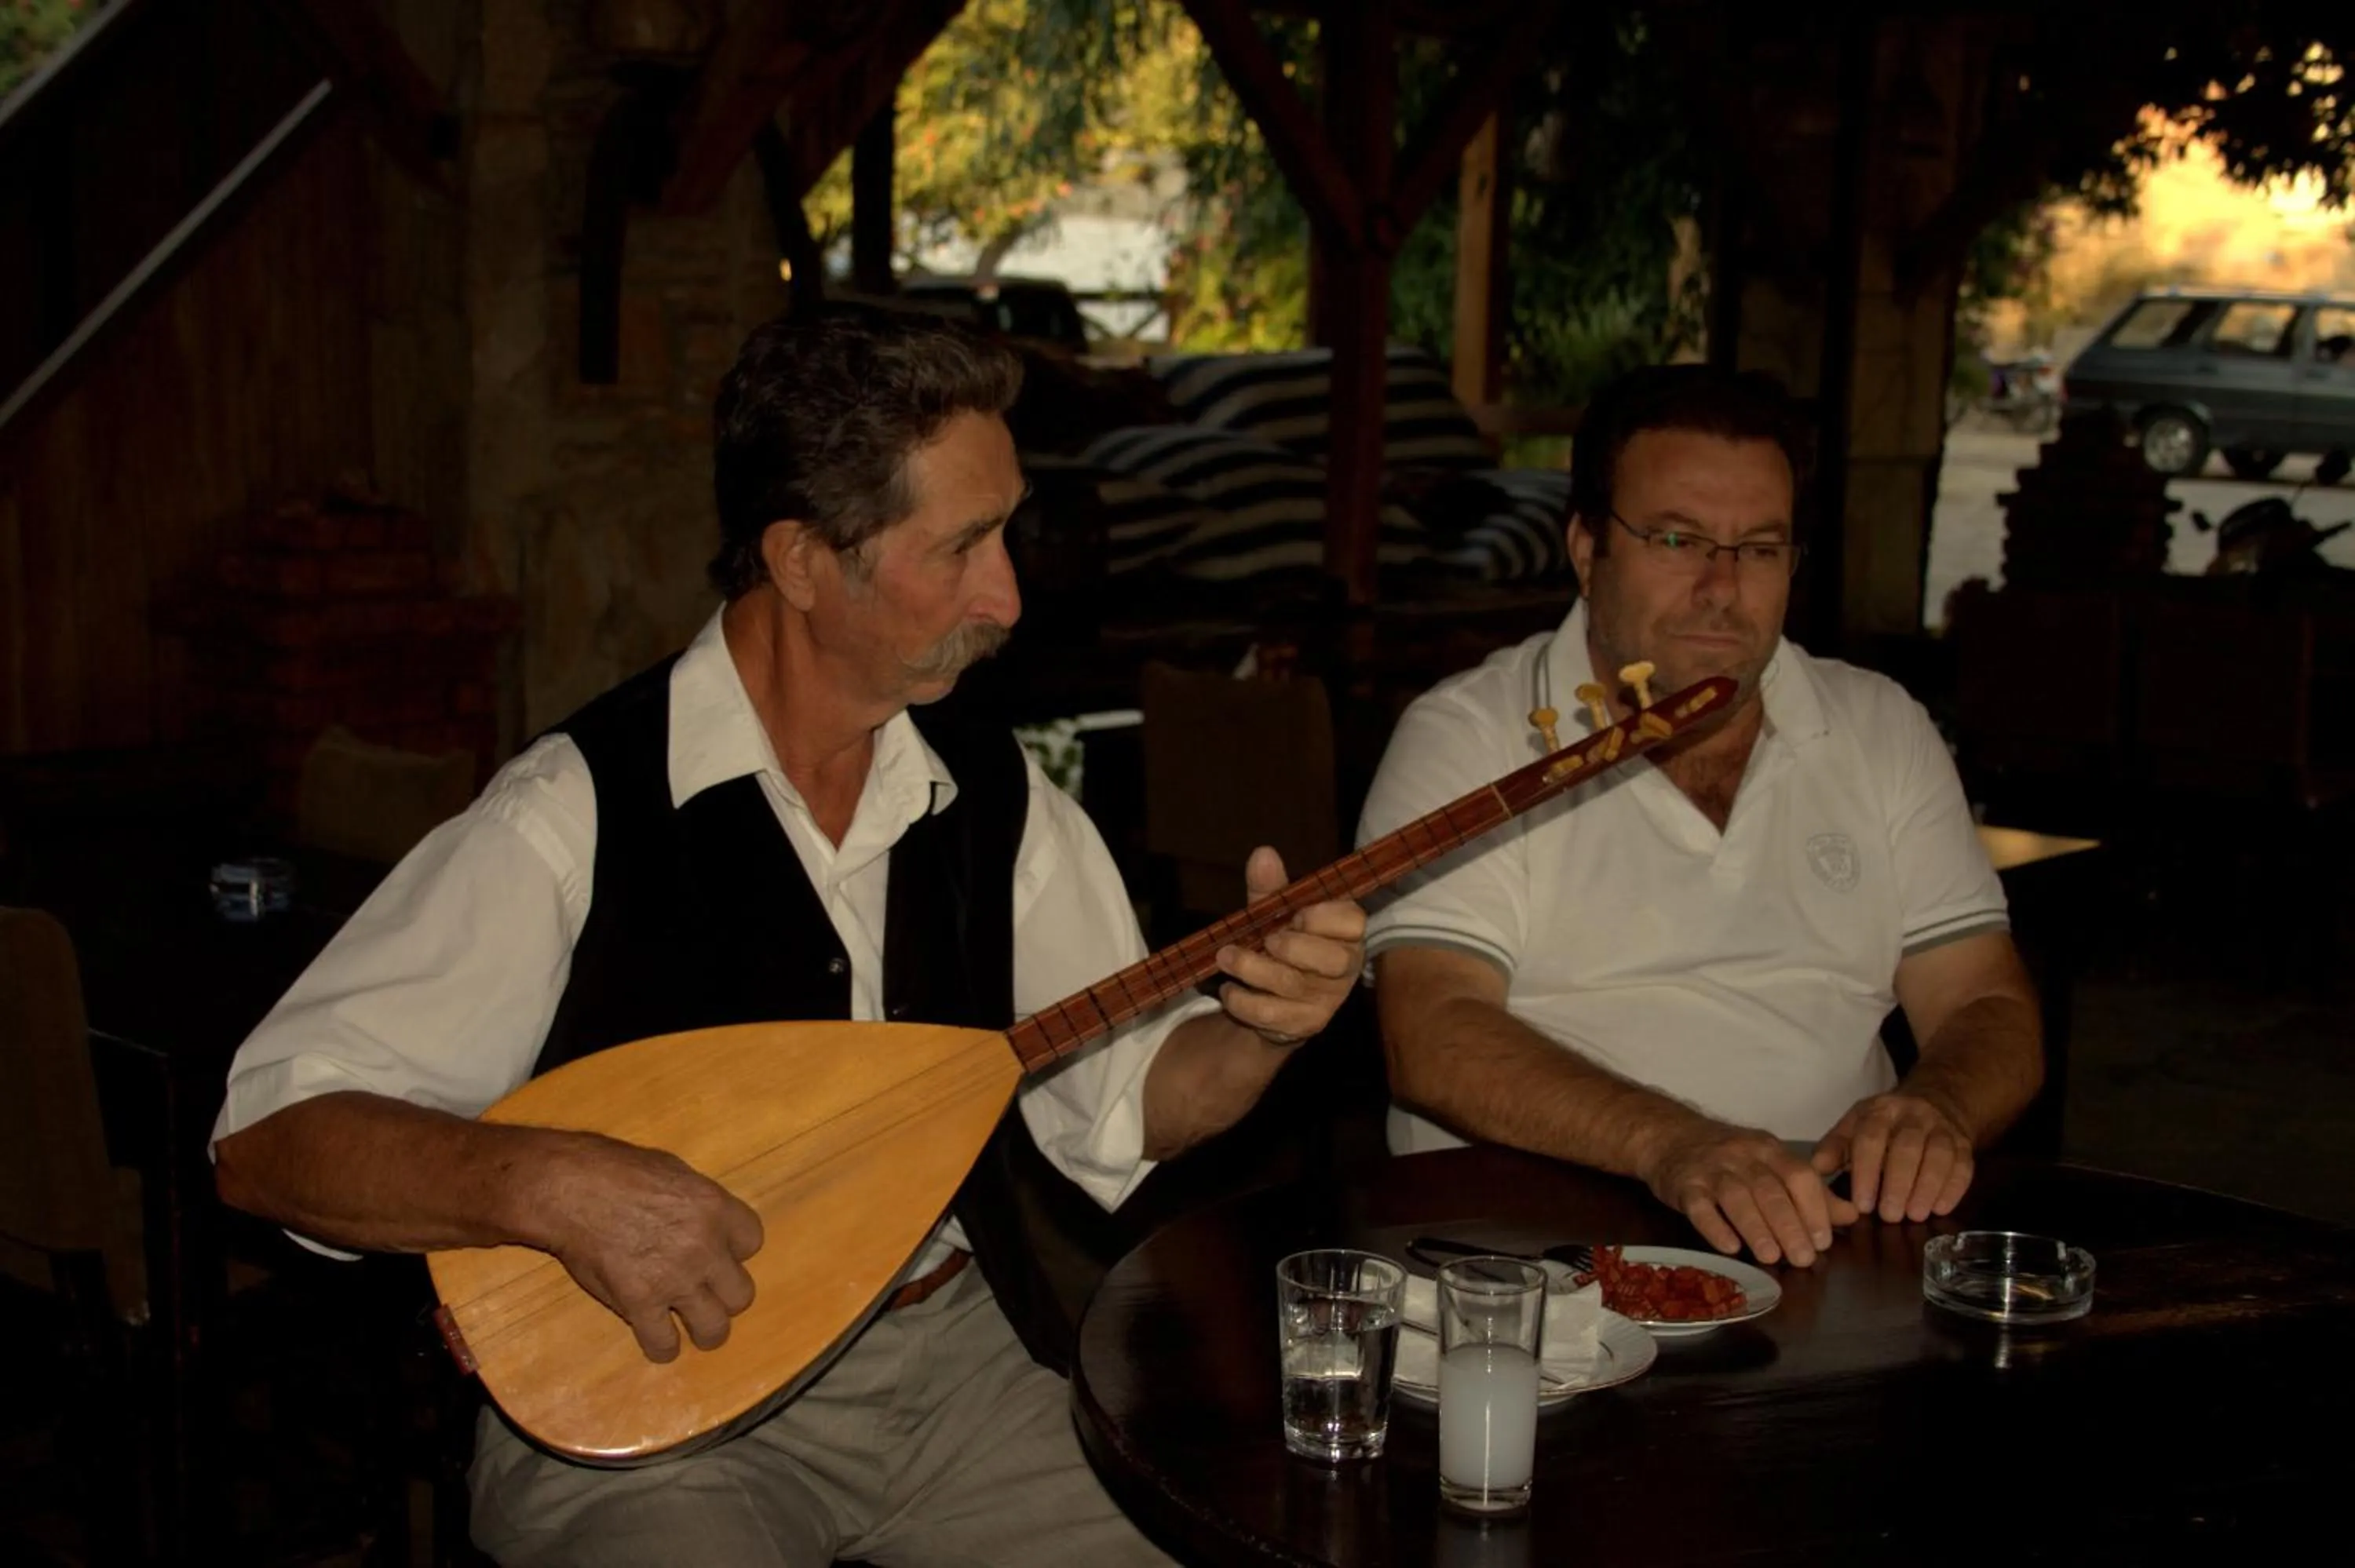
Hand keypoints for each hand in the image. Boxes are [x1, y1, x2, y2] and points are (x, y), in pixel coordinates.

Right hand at [532, 1133, 764, 1362]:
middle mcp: (704, 1248)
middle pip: (742, 1294)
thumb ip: (698, 1203)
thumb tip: (705, 1221)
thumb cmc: (617, 1170)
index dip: (733, 1250)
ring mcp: (674, 1280)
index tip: (716, 1252)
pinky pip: (665, 1345)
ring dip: (704, 1329)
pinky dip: (662, 1346)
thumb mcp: (674, 1172)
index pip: (752, 1242)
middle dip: (723, 1294)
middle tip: (703, 1291)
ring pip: (715, 1329)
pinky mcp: (639, 1304)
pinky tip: (656, 1337)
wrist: (570, 1188)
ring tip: (691, 1325)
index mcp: (716, 1209)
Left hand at [1212, 846, 1366, 1048]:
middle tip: (1265, 939)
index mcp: (1345, 932)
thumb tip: (1263, 853)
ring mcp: (1327, 1000)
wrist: (1273, 1000)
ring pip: (1292, 985)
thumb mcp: (1274, 913)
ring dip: (1251, 968)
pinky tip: (1229, 990)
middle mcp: (1345, 967)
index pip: (1353, 921)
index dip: (1322, 917)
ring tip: (1225, 957)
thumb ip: (1270, 887)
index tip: (1296, 914)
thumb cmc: (1281, 943)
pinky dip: (1242, 1000)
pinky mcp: (1305, 1025)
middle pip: (1332, 959)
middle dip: (1291, 946)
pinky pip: (1272, 1014)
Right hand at [1642, 1121, 1858, 1267]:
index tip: (1824, 1241)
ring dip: (1756, 1228)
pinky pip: (1699, 1206)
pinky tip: (1730, 1247)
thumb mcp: (1771, 1164)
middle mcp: (1741, 1155)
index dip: (1813, 1207)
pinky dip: (1715, 1227)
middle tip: (1803, 1258)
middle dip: (1789, 1225)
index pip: (1798, 1175)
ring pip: (1736, 1197)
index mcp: (1769, 1150)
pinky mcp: (1683, 1185)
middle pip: (1769, 1189)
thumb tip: (1850, 1216)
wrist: (1668, 1136)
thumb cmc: (1728, 1158)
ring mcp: (1710, 1169)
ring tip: (1772, 1258)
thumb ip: (1810, 1191)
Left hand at [1814, 1090, 1974, 1222]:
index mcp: (1880, 1111)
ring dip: (1928, 1187)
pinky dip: (1954, 1188)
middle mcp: (1913, 1115)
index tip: (1862, 1205)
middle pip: (1907, 1148)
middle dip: (1898, 1184)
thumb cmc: (1884, 1125)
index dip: (1867, 1173)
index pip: (1871, 1138)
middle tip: (1890, 1216)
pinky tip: (1942, 1209)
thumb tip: (1816, 1169)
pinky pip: (1963, 1165)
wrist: (1935, 1101)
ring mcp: (1942, 1128)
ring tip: (1916, 1215)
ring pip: (1939, 1155)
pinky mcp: (1964, 1144)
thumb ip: (1835, 1147)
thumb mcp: (1854, 1127)